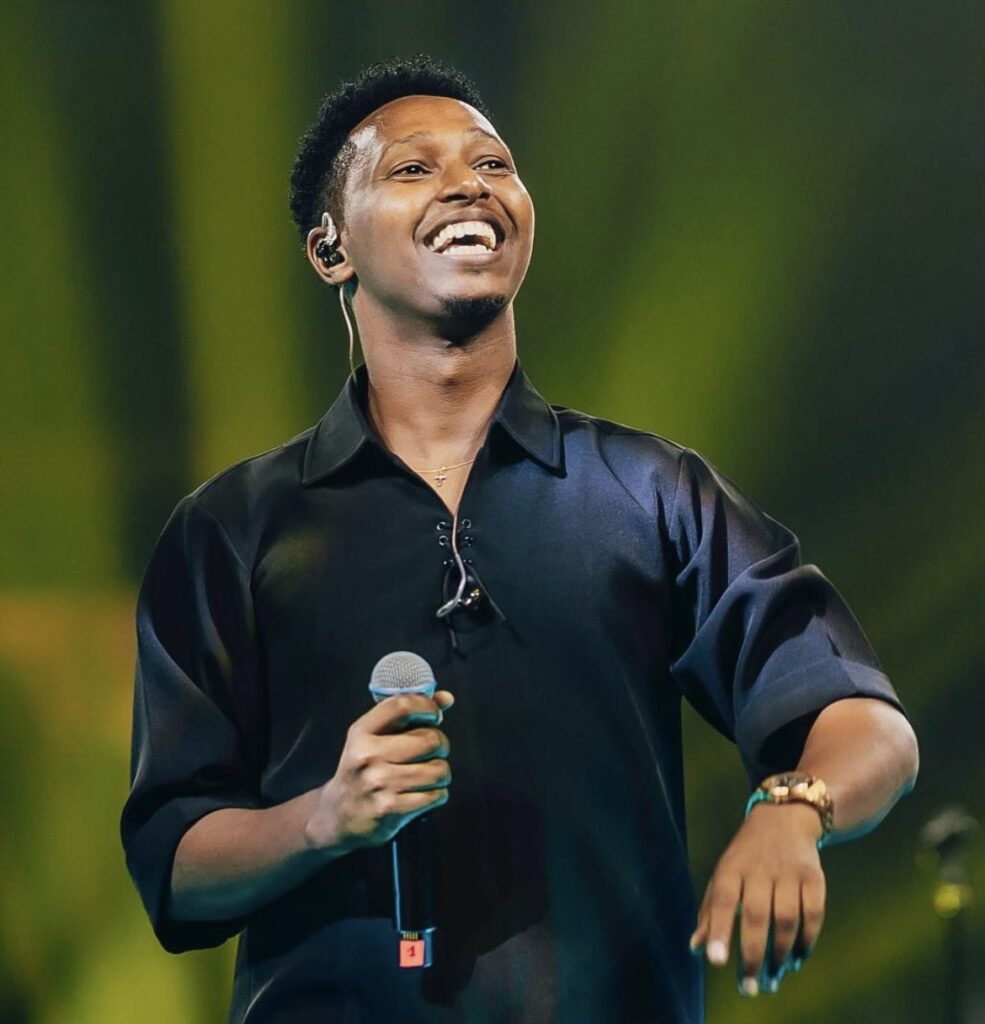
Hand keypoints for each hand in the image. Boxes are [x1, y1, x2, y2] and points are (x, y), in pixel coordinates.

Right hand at [305, 690, 454, 852]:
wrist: (340, 815)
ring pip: (438, 770)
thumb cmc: (364, 770)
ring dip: (441, 772)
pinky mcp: (391, 809)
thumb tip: (446, 698)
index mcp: (362, 732)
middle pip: (430, 739)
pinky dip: (437, 793)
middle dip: (441, 744)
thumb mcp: (374, 738)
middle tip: (433, 751)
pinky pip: (436, 794)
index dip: (427, 706)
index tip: (435, 714)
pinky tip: (422, 793)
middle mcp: (368, 755)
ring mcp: (379, 783)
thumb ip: (408, 714)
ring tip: (428, 775)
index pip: (402, 706)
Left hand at [689, 801, 825, 995]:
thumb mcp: (723, 874)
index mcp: (732, 867)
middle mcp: (760, 868)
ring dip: (780, 953)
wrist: (785, 817)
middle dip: (752, 954)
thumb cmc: (746, 857)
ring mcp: (789, 871)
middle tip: (749, 987)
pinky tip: (796, 958)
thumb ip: (709, 912)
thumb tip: (696, 948)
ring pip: (787, 919)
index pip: (722, 899)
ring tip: (773, 976)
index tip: (715, 961)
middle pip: (756, 915)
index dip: (718, 930)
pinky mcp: (815, 876)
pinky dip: (807, 940)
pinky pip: (814, 914)